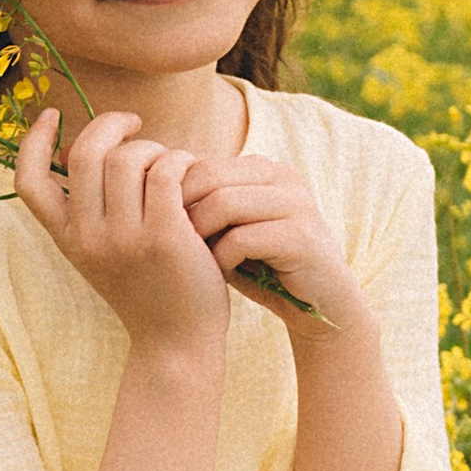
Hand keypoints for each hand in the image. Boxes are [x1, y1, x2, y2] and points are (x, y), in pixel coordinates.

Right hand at [15, 102, 226, 357]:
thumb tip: (91, 146)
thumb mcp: (103, 253)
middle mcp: (87, 238)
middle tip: (136, 125)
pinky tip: (190, 173)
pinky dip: (180, 161)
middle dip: (111, 125)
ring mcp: (124, 239)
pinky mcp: (164, 237)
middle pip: (84, 153)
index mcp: (67, 239)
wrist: (177, 343)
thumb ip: (92, 208)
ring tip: (170, 163)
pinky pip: (166, 171)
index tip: (51, 115)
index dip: (32, 140)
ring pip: (128, 157)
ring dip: (154, 147)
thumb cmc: (149, 289)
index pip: (27, 181)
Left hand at [177, 148, 371, 337]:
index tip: (160, 226)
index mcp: (263, 169)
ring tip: (193, 258)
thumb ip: (204, 208)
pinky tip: (219, 273)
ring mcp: (296, 203)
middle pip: (209, 176)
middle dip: (183, 210)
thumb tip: (149, 191)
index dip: (174, 193)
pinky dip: (222, 258)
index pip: (202, 164)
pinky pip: (243, 238)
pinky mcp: (302, 236)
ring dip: (199, 235)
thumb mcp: (231, 231)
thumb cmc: (265, 268)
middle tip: (170, 243)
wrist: (320, 307)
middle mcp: (282, 176)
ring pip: (223, 203)